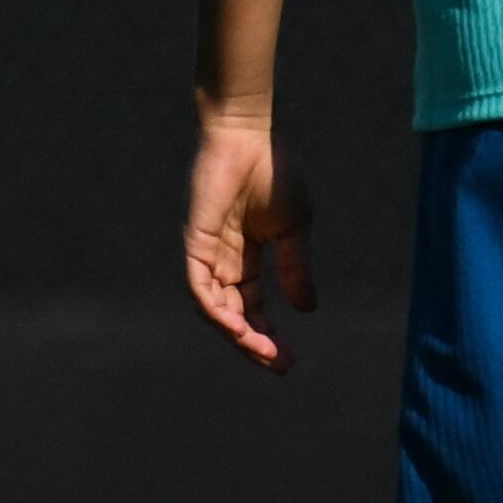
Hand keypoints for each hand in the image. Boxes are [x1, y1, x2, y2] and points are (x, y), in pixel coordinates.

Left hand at [184, 110, 314, 364]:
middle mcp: (223, 261)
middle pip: (233, 314)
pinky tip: (236, 327)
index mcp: (246, 257)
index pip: (253, 307)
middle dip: (254, 343)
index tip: (288, 360)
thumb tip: (307, 310)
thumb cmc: (274, 172)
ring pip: (214, 307)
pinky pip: (199, 286)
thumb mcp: (294, 229)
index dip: (268, 334)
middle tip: (278, 365)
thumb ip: (296, 268)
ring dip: (237, 334)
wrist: (252, 137)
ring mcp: (207, 253)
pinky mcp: (196, 242)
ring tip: (262, 351)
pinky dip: (215, 310)